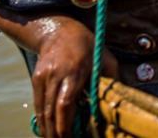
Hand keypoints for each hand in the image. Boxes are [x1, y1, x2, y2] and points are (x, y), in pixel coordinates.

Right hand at [31, 17, 118, 137]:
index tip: (70, 137)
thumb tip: (121, 100)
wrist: (59, 29)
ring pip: (42, 110)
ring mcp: (43, 76)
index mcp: (75, 70)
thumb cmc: (88, 44)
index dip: (65, 124)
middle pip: (51, 111)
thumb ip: (112, 79)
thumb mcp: (105, 57)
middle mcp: (56, 74)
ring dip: (48, 128)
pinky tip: (49, 129)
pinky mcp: (36, 78)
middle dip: (56, 132)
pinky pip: (38, 103)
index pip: (66, 103)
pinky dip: (43, 118)